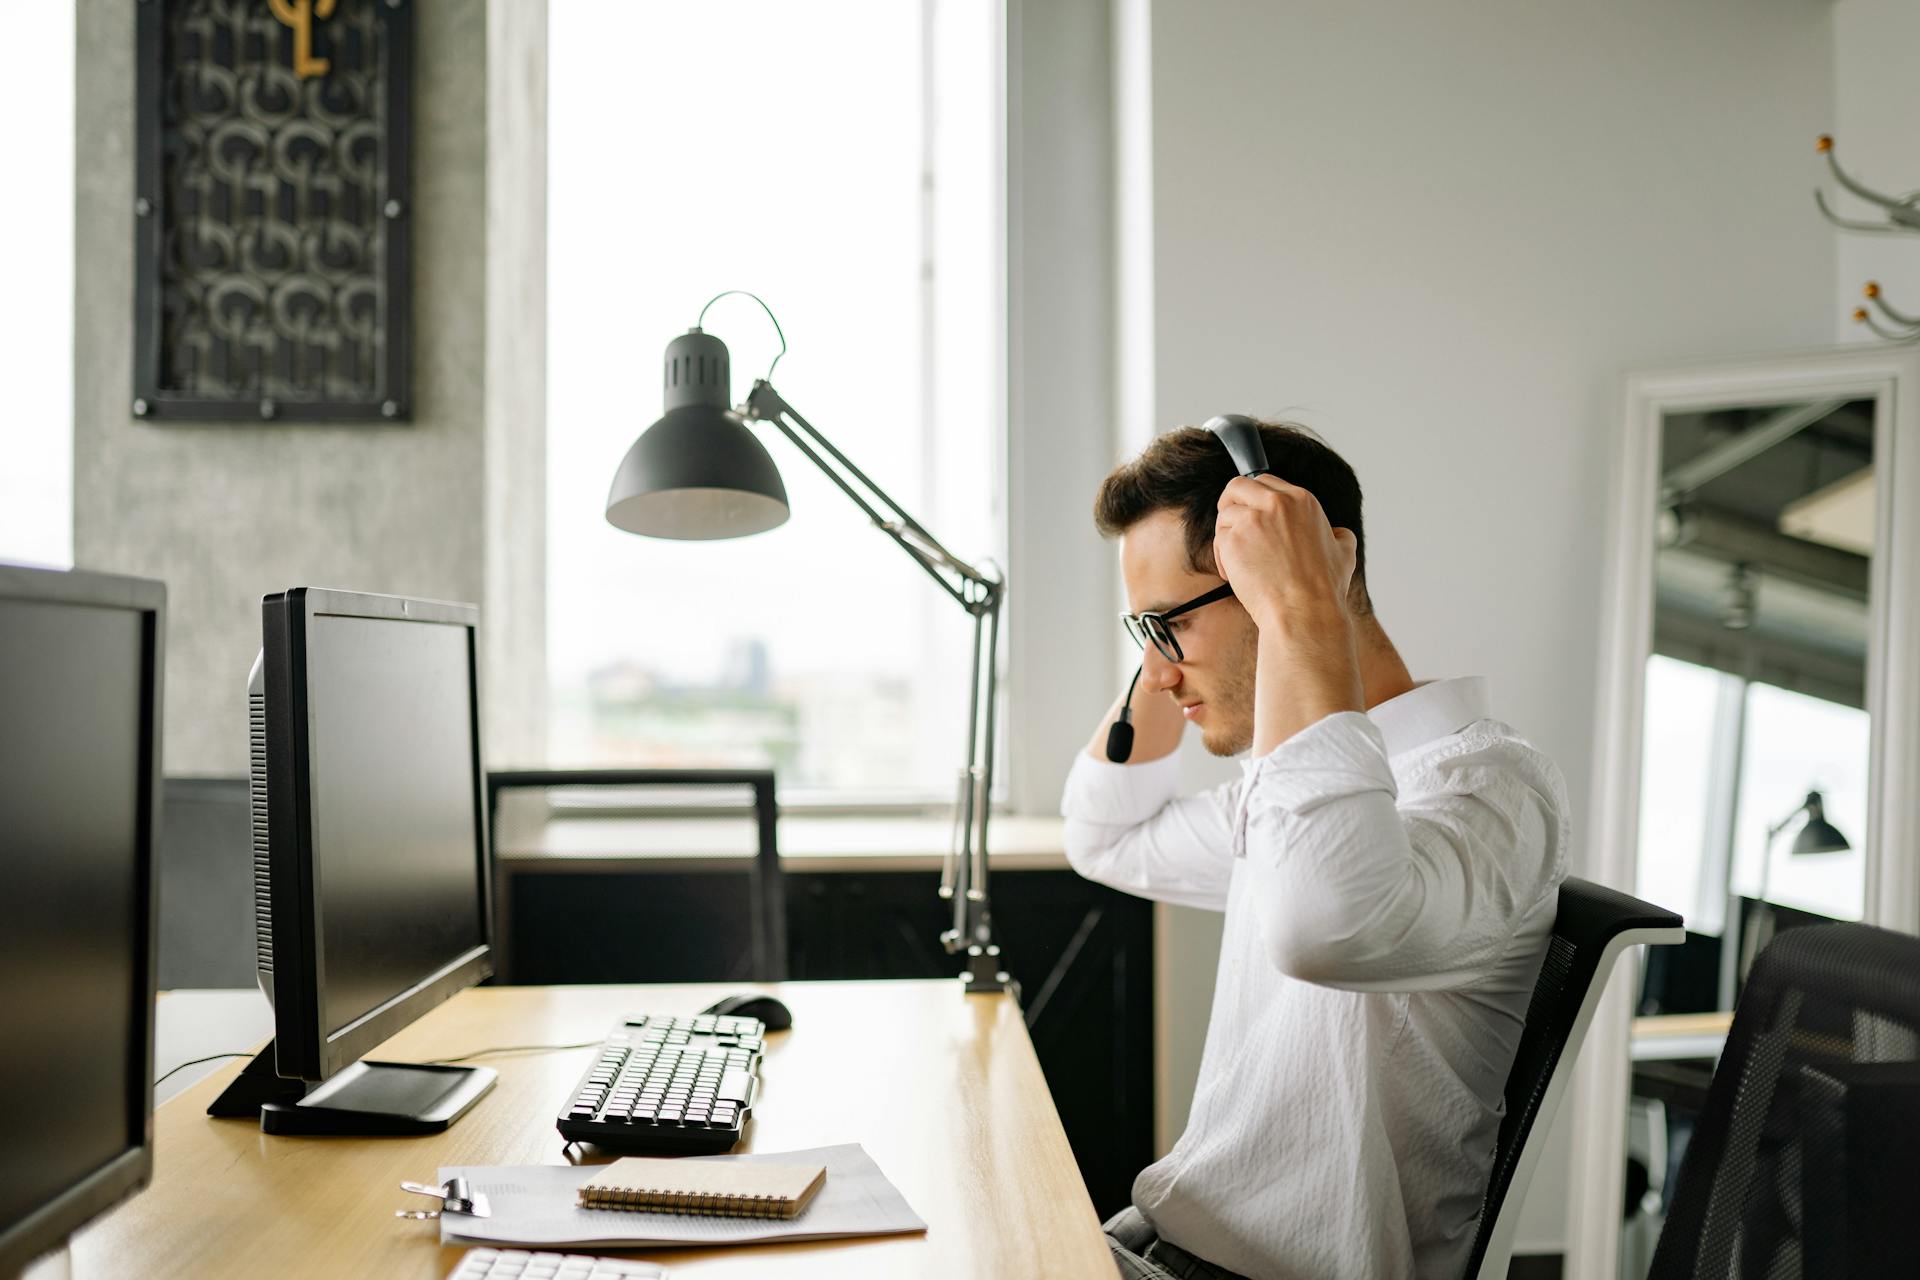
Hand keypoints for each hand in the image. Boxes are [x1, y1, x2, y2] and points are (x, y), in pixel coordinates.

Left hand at [1213, 475, 1357, 631]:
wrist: (1305, 612)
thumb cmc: (1323, 589)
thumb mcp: (1344, 553)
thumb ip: (1338, 535)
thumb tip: (1337, 533)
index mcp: (1302, 500)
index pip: (1265, 482)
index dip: (1254, 498)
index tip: (1251, 513)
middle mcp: (1277, 503)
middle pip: (1238, 486)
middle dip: (1230, 503)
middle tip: (1232, 524)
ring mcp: (1253, 520)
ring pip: (1225, 515)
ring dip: (1226, 536)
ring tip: (1238, 560)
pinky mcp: (1233, 539)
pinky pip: (1218, 541)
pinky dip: (1222, 558)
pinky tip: (1235, 575)